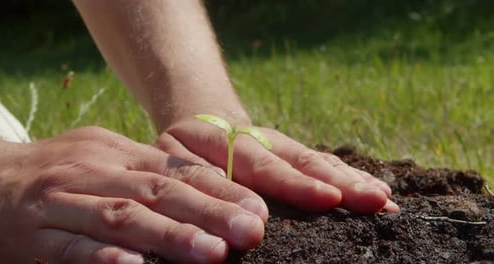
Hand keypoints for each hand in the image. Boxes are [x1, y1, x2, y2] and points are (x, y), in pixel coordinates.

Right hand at [0, 126, 267, 262]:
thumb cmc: (60, 174)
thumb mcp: (107, 161)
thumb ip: (151, 173)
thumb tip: (212, 187)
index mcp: (118, 153)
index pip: (177, 171)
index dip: (220, 191)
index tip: (259, 210)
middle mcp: (94, 171)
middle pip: (159, 192)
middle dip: (209, 212)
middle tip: (252, 232)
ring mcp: (62, 202)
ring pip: (122, 217)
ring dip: (169, 235)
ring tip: (212, 253)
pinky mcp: (33, 235)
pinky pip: (71, 248)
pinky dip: (103, 257)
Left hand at [157, 120, 399, 213]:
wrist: (195, 121)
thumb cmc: (182, 154)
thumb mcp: (175, 165)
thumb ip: (202, 186)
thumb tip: (238, 219)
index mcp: (225, 143)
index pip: (263, 165)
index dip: (295, 183)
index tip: (327, 198)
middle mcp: (260, 142)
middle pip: (301, 159)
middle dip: (339, 181)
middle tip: (375, 200)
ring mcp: (279, 146)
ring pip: (316, 160)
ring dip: (351, 179)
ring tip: (384, 198)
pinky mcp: (291, 153)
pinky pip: (321, 162)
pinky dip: (349, 175)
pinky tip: (377, 187)